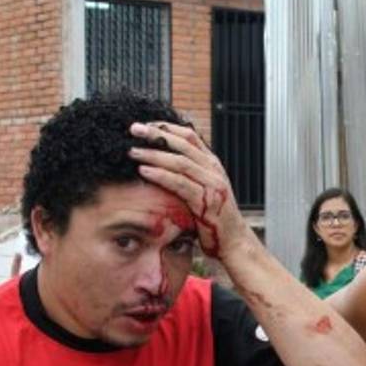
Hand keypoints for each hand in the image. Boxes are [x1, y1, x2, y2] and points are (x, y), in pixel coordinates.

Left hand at [128, 121, 252, 258]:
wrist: (233, 240)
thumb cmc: (214, 217)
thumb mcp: (203, 189)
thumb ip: (189, 174)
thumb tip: (163, 162)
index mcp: (212, 163)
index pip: (189, 136)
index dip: (166, 127)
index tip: (145, 124)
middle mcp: (213, 170)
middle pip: (182, 144)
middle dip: (156, 134)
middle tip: (133, 129)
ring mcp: (211, 184)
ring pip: (179, 162)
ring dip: (153, 155)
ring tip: (132, 152)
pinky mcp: (205, 201)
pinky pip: (180, 184)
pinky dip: (160, 176)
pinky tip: (144, 171)